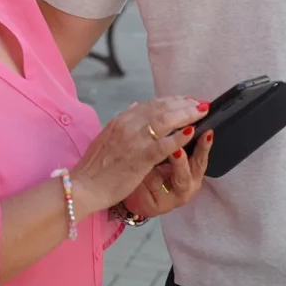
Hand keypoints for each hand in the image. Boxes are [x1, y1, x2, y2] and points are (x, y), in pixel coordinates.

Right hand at [70, 97, 208, 216]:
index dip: (173, 100)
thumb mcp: (108, 135)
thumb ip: (124, 119)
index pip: (152, 103)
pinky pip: (162, 145)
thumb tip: (136, 104)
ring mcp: (133, 140)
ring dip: (186, 114)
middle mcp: (128, 124)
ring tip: (201, 112)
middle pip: (162, 107)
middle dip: (184, 104)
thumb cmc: (96, 165)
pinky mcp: (139, 158)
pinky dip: (178, 137)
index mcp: (122, 119)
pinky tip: (191, 132)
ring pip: (164, 120)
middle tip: (201, 103)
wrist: (84, 186)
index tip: (188, 99)